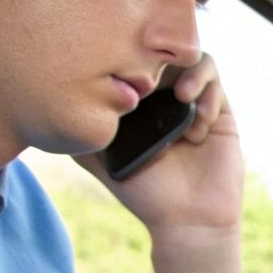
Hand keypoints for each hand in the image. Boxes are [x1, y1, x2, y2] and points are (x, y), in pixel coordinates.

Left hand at [78, 53, 242, 237]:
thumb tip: (53, 110)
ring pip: (192, 59)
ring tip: (182, 98)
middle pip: (163, 53)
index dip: (130, 57)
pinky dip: (207, 92)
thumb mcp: (104, 164)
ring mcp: (192, 102)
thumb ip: (83, 138)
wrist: (187, 220)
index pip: (134, 62)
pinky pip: (214, 81)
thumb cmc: (145, 194)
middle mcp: (165, 98)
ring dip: (190, 73)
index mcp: (139, 104)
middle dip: (160, 58)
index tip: (125, 76)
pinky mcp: (218, 111)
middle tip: (154, 78)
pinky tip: (197, 126)